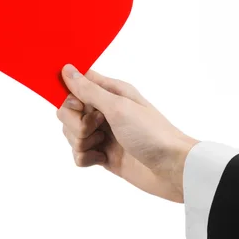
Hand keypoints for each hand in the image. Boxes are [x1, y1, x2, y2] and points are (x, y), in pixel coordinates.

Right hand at [56, 64, 198, 202]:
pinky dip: (86, 158)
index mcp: (111, 92)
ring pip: (71, 134)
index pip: (76, 85)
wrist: (171, 168)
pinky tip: (103, 159)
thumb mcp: (118, 107)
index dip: (70, 96)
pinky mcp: (104, 154)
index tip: (80, 107)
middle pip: (68, 112)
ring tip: (103, 145)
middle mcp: (105, 110)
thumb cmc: (151, 133)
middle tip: (96, 128)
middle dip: (75, 124)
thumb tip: (67, 69)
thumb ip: (89, 90)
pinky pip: (79, 154)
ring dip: (81, 142)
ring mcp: (104, 133)